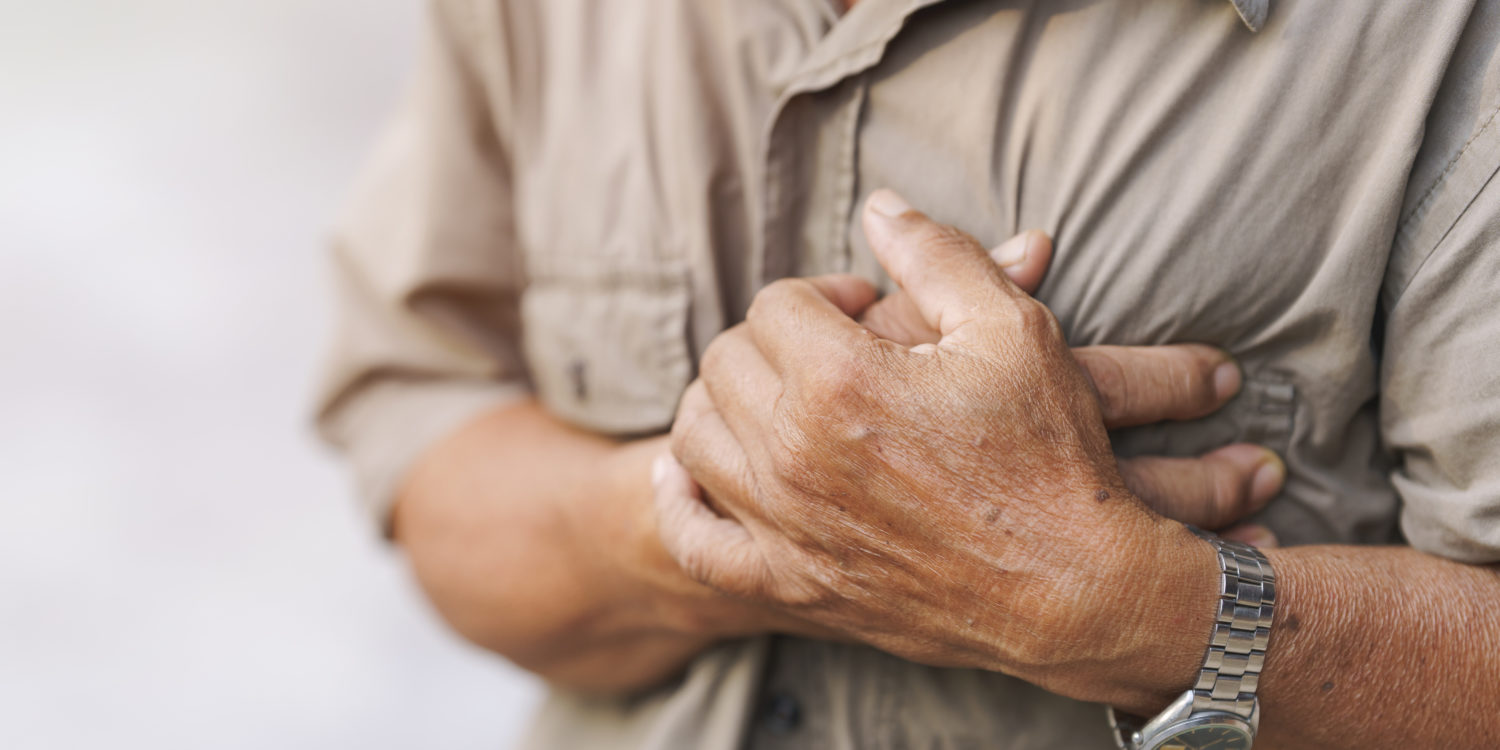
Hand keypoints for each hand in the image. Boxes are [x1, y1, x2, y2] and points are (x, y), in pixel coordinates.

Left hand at [657, 190, 1223, 702]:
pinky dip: (682, 503)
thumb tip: (879, 206)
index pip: (777, 302)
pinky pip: (696, 541)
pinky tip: (694, 475)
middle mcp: (793, 453)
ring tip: (783, 401)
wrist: (1079, 593)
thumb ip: (936, 255)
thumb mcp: (1014, 330)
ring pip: (696, 435)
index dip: (825, 294)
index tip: (869, 313)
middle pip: (727, 360)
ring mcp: (785, 526)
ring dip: (728, 404)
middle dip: (776, 340)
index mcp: (840, 380)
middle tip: (836, 353)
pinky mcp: (790, 586)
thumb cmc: (1053, 456)